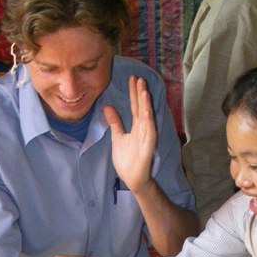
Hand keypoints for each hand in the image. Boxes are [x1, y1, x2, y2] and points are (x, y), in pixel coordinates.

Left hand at [106, 76, 155, 194]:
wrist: (132, 178)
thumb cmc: (127, 160)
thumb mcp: (118, 137)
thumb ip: (115, 122)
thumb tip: (107, 106)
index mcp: (136, 126)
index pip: (135, 106)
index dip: (133, 93)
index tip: (132, 78)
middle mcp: (143, 129)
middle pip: (141, 108)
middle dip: (140, 93)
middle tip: (138, 78)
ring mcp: (147, 137)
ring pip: (146, 117)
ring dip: (145, 103)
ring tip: (143, 89)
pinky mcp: (148, 146)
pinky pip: (149, 131)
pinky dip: (148, 120)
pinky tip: (146, 110)